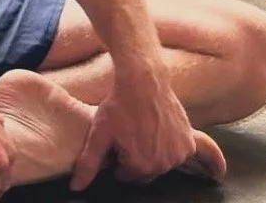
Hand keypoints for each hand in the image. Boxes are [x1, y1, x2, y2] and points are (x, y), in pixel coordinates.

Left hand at [71, 67, 194, 189]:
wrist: (142, 78)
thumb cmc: (119, 103)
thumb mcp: (99, 132)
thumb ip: (88, 163)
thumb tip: (77, 187)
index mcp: (141, 166)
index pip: (124, 175)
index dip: (117, 157)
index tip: (117, 139)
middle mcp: (163, 164)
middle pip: (144, 172)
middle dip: (136, 157)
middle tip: (129, 132)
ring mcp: (178, 153)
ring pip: (160, 164)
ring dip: (153, 153)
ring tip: (143, 128)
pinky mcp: (188, 142)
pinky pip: (182, 156)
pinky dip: (174, 149)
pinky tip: (173, 142)